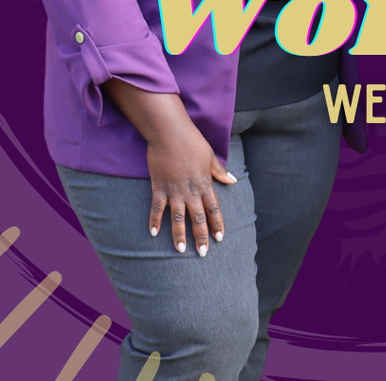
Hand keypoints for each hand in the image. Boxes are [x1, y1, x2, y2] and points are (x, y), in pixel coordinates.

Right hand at [147, 125, 235, 254]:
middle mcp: (191, 191)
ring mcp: (174, 191)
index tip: (220, 238)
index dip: (217, 224)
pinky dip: (154, 221)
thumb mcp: (210, 155)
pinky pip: (156, 209)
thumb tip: (233, 180)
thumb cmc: (192, 141)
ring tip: (181, 250)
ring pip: (178, 218)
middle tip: (203, 253)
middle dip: (201, 237)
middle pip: (198, 218)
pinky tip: (153, 233)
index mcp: (205, 183)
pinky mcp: (159, 187)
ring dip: (180, 235)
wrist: (170, 133)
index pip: (213, 208)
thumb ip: (219, 171)